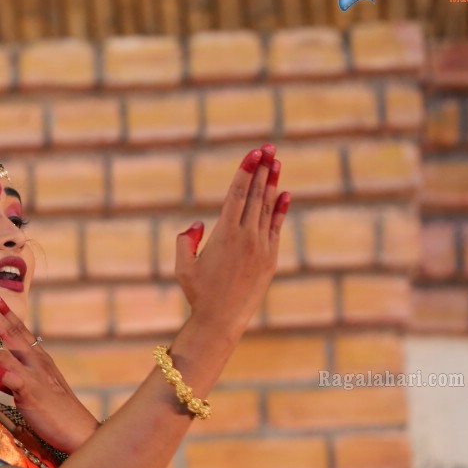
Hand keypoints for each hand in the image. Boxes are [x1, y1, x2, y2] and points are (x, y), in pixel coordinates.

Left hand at [0, 291, 98, 453]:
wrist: (79, 431)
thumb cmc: (55, 412)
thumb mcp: (31, 391)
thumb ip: (9, 381)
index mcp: (39, 358)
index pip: (20, 329)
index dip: (5, 312)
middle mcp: (38, 362)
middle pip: (13, 333)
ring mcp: (35, 377)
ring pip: (6, 356)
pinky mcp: (32, 394)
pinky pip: (13, 380)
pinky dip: (0, 374)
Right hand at [175, 144, 289, 338]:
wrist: (222, 320)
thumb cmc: (198, 294)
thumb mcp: (182, 267)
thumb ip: (185, 241)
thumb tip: (198, 224)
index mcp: (224, 234)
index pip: (237, 194)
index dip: (246, 171)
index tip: (254, 153)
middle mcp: (246, 236)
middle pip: (255, 195)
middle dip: (262, 169)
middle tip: (269, 147)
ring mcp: (261, 247)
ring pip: (267, 208)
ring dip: (272, 183)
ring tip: (277, 162)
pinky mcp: (270, 259)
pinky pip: (277, 228)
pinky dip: (281, 209)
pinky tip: (285, 194)